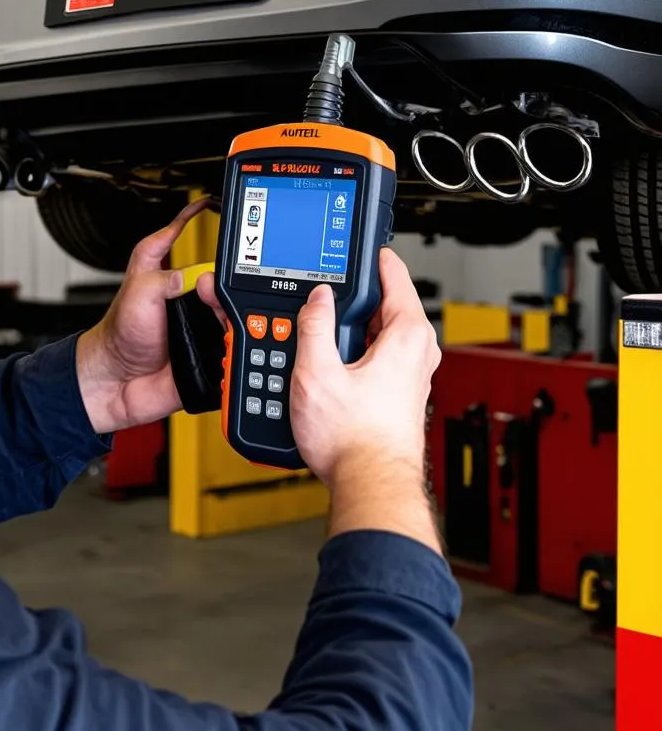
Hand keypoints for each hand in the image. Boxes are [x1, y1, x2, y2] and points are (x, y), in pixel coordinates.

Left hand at [76, 198, 218, 434]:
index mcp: (154, 278)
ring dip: (229, 311)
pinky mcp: (203, 351)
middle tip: (214, 286)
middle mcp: (175, 300)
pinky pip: (228, 343)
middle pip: (209, 276)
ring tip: (219, 315)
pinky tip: (232, 338)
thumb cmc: (117, 342)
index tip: (204, 205)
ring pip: (224, 310)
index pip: (169, 239)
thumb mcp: (138, 295)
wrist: (117, 385)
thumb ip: (166, 278)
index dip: (184, 220)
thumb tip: (200, 279)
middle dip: (219, 278)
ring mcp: (191, 326)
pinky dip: (234, 340)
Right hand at [290, 248, 439, 484]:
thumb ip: (314, 327)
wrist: (369, 485)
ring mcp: (410, 372)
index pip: (394, 273)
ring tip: (314, 333)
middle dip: (348, 299)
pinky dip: (352, 350)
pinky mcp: (399, 390)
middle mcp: (417, 351)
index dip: (368, 257)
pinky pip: (375, 354)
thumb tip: (317, 299)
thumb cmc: (354, 441)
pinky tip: (325, 363)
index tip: (351, 245)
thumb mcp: (316, 374)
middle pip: (381, 303)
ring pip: (376, 331)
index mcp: (408, 335)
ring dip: (347, 329)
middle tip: (317, 298)